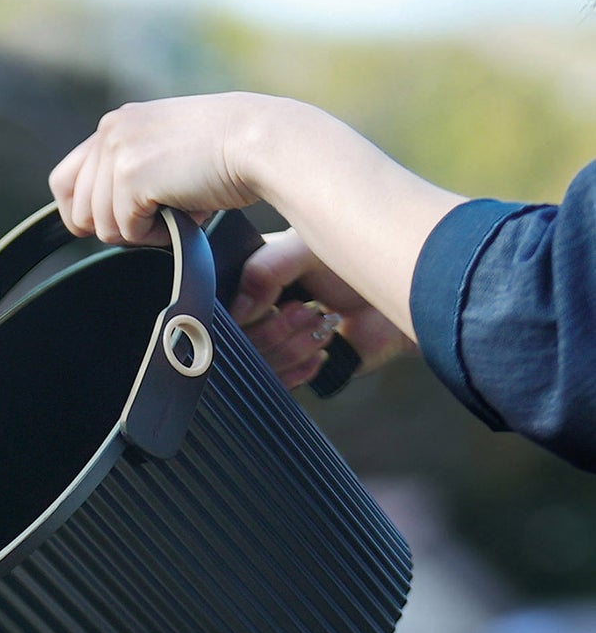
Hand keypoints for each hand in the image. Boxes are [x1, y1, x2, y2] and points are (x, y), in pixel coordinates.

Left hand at [48, 95, 260, 244]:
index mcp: (116, 124)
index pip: (64, 180)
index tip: (107, 227)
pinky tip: (182, 213)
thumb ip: (129, 176)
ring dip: (140, 232)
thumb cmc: (227, 154)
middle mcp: (110, 130)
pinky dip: (156, 235)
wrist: (260, 141)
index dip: (80, 214)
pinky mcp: (131, 175)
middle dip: (115, 227)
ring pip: (101, 226)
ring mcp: (118, 150)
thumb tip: (103, 223)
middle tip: (156, 218)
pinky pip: (126, 231)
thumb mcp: (165, 155)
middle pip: (78, 210)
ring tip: (175, 211)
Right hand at [233, 229, 413, 389]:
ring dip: (294, 346)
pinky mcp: (298, 368)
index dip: (243, 312)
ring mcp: (279, 341)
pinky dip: (300, 369)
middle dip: (277, 328)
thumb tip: (238, 310)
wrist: (408, 295)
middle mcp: (263, 310)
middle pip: (240, 341)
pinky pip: (278, 384)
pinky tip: (323, 350)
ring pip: (259, 363)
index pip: (225, 307)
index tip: (272, 303)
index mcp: (256, 277)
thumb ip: (263, 267)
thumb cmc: (363, 259)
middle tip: (308, 310)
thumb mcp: (306, 248)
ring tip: (322, 324)